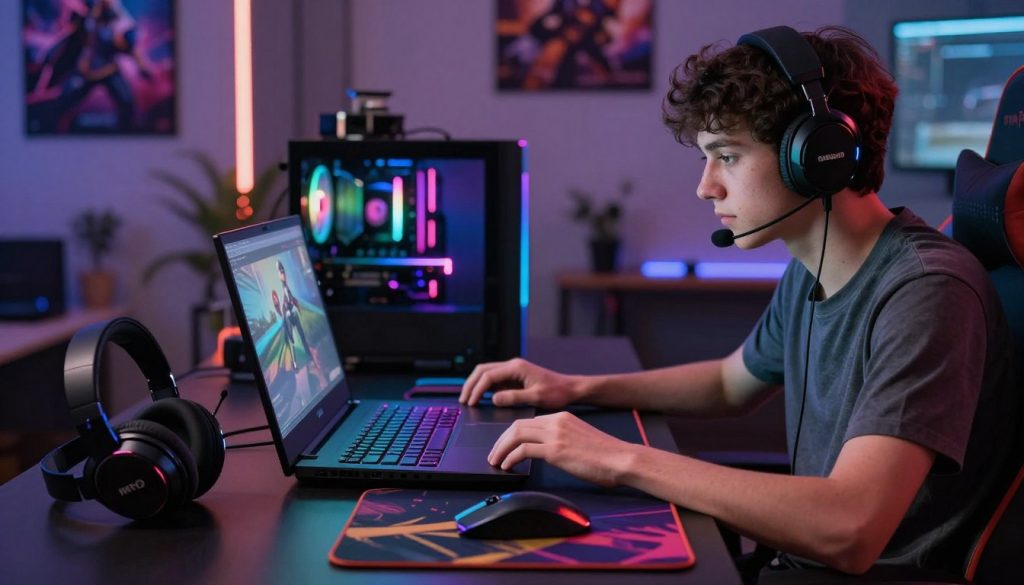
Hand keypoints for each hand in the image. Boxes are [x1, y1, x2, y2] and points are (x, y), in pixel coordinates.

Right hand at [458, 358, 583, 408]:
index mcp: (516, 368)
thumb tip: (494, 399)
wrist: (569, 389)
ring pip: (486, 373)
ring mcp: (512, 371)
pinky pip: (494, 380)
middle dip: (470, 384)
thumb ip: (514, 397)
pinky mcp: (514, 378)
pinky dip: (484, 387)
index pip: (488, 375)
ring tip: (468, 399)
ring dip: (475, 385)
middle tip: (463, 400)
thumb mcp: (536, 397)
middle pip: (482, 370)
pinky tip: (481, 398)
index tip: (471, 402)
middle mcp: (512, 366)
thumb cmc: (557, 392)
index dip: (477, 389)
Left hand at [488, 412, 637, 486]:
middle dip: (500, 440)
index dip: (511, 434)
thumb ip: (561, 440)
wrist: (622, 459)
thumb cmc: (606, 456)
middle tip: (493, 454)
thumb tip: (546, 452)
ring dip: (501, 449)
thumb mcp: (579, 440)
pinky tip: (508, 466)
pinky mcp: (556, 449)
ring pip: (516, 434)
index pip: (528, 421)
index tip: (503, 446)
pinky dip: (511, 458)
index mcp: (562, 418)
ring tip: (496, 461)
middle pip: (517, 425)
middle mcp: (557, 421)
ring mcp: (556, 434)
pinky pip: (524, 450)